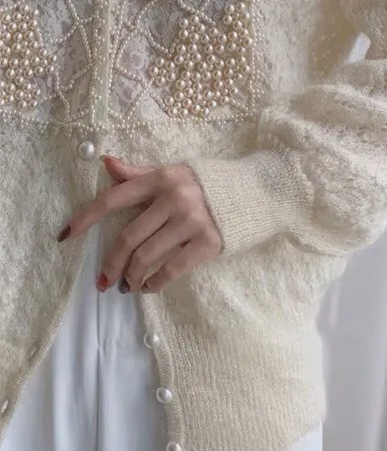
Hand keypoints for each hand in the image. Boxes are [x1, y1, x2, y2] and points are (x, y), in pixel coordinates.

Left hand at [58, 156, 222, 293]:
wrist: (255, 193)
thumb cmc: (208, 184)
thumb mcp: (174, 173)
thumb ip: (139, 173)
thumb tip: (106, 163)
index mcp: (162, 178)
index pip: (115, 198)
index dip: (87, 217)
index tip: (66, 236)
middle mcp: (175, 198)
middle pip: (128, 237)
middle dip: (111, 263)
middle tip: (104, 281)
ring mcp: (192, 221)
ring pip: (146, 257)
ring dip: (131, 276)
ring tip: (127, 285)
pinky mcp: (208, 243)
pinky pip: (171, 270)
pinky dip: (154, 284)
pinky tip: (148, 288)